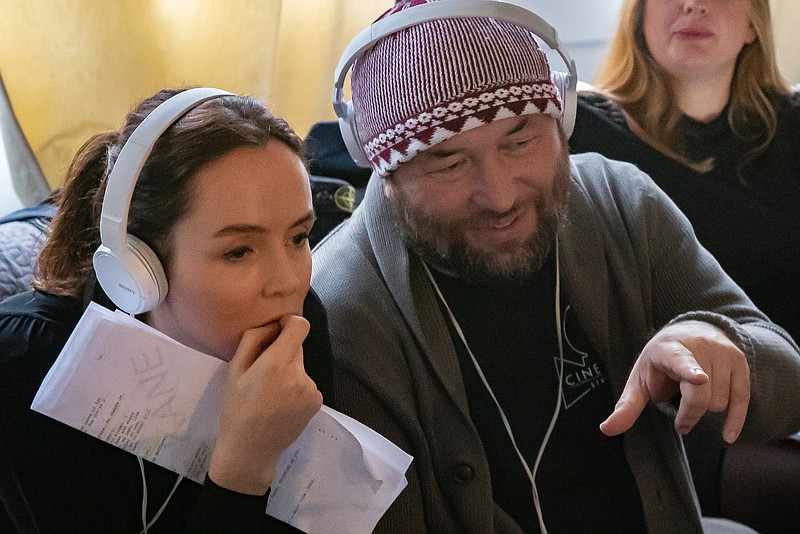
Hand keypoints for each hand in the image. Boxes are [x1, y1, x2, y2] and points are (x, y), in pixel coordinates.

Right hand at [208, 315, 322, 494]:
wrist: (251, 450)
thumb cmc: (237, 408)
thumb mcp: (235, 370)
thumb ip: (254, 339)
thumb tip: (275, 324)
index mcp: (277, 364)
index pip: (300, 326)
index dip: (289, 323)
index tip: (278, 331)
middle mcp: (299, 374)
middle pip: (297, 347)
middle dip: (283, 352)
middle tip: (264, 372)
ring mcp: (311, 389)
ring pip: (301, 366)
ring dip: (290, 371)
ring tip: (271, 393)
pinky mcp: (317, 402)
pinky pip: (307, 383)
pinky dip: (297, 388)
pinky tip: (282, 404)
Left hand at [600, 320, 749, 443]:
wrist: (691, 331)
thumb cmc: (659, 361)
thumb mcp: (640, 379)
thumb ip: (627, 406)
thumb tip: (606, 429)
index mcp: (669, 348)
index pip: (679, 360)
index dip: (688, 370)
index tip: (698, 379)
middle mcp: (699, 346)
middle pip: (700, 395)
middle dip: (689, 414)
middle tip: (680, 421)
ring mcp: (723, 353)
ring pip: (719, 402)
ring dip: (705, 410)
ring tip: (693, 396)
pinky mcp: (740, 363)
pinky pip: (742, 399)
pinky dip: (735, 420)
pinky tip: (727, 435)